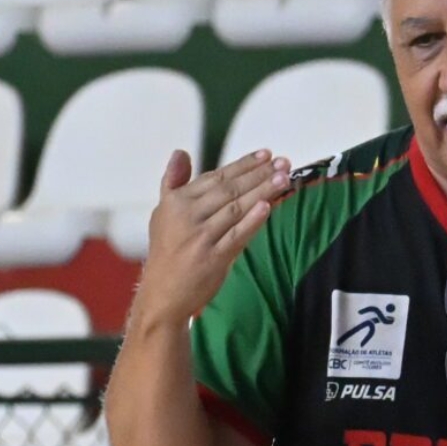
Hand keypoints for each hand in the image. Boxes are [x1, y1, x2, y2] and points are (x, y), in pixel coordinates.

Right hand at [139, 148, 293, 323]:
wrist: (162, 293)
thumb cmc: (167, 250)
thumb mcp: (163, 213)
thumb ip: (174, 182)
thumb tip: (181, 152)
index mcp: (177, 202)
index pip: (215, 177)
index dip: (242, 165)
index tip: (265, 154)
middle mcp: (188, 216)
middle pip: (229, 190)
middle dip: (258, 174)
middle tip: (284, 163)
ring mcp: (201, 237)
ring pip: (236, 209)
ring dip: (262, 191)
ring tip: (284, 178)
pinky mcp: (213, 258)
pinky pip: (236, 236)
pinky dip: (252, 221)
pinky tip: (268, 207)